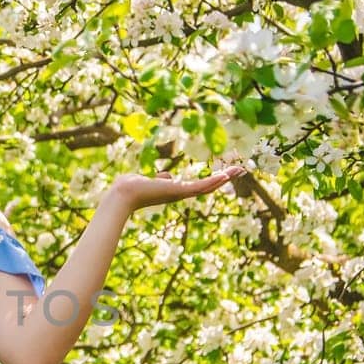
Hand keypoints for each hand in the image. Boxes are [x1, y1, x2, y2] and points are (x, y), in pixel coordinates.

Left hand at [110, 162, 247, 212]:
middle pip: (208, 186)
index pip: (198, 185)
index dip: (213, 180)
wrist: (123, 193)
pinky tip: (226, 175)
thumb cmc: (132, 186)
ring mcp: (180, 193)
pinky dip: (213, 181)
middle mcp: (180, 193)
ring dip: (224, 177)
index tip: (225, 174)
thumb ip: (160, 178)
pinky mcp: (178, 191)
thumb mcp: (150, 179)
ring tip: (239, 170)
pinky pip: (200, 186)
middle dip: (224, 178)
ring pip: (208, 186)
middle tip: (240, 170)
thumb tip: (166, 176)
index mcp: (175, 190)